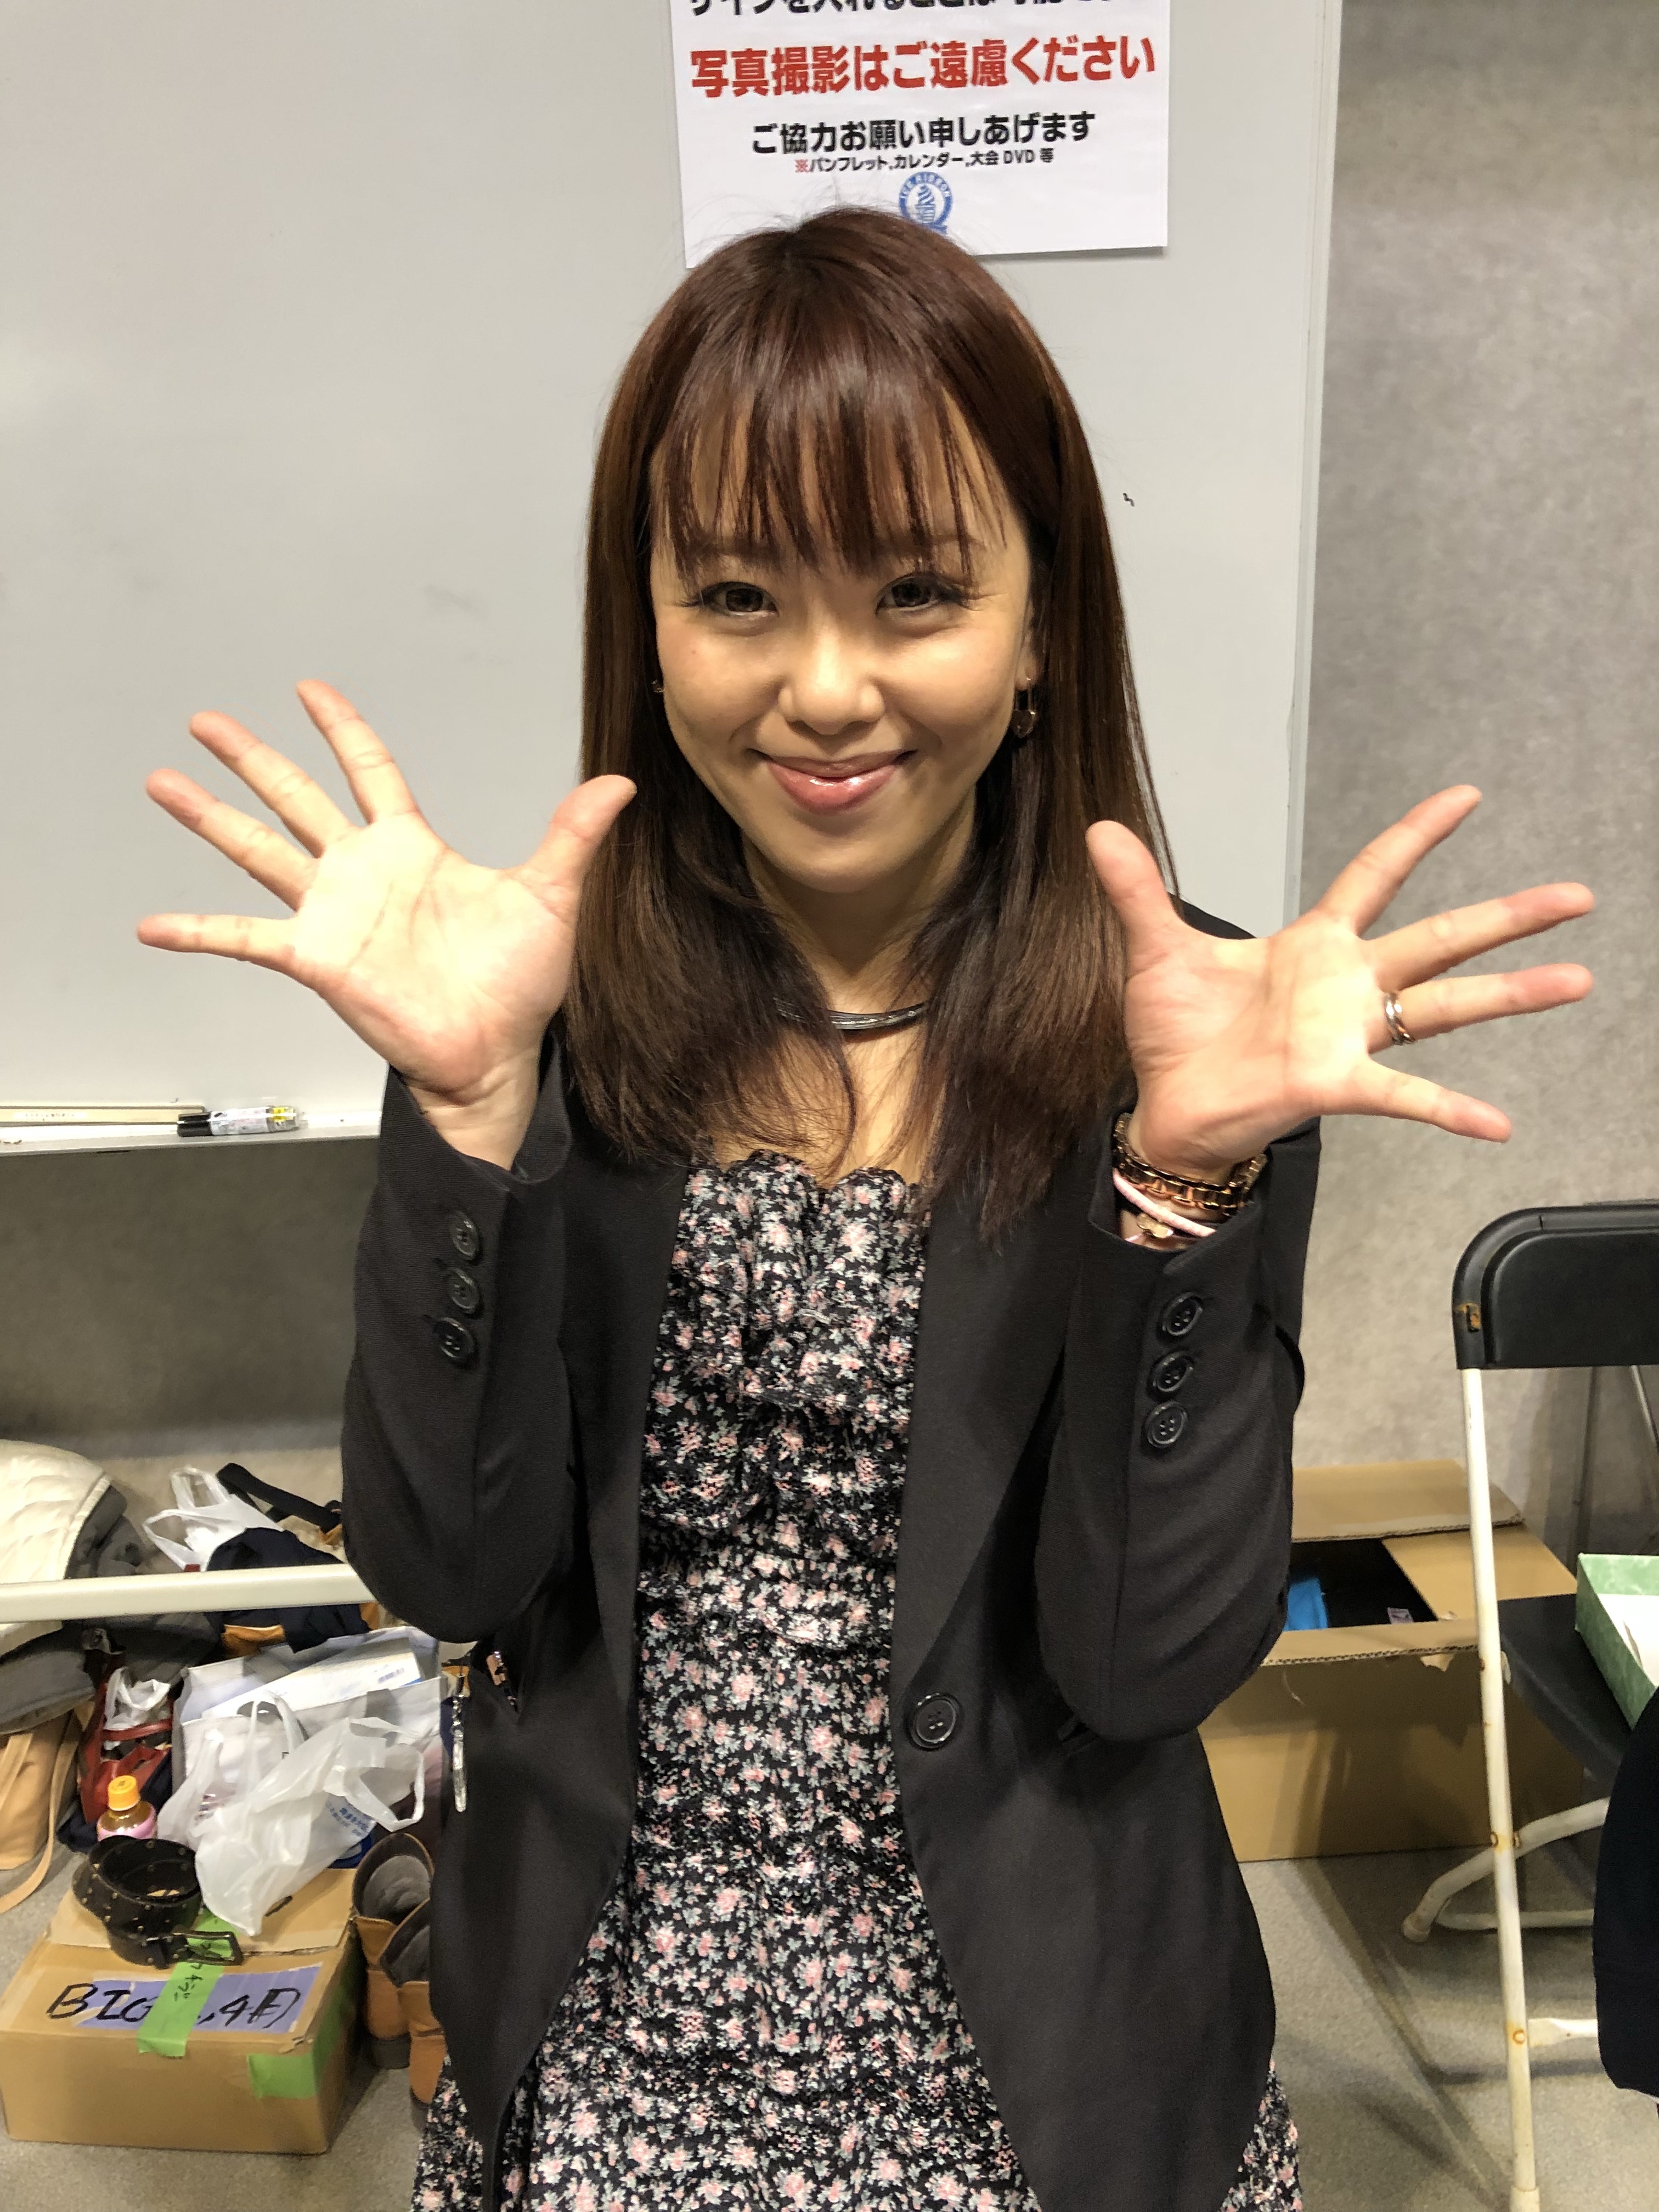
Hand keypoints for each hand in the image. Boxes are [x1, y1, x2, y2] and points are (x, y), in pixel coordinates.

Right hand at [139, 682, 633, 1163]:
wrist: (496, 1053)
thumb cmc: (519, 984)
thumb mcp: (551, 896)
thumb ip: (572, 836)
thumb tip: (620, 783)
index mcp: (411, 847)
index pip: (368, 769)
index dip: (341, 728)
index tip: (309, 688)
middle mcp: (362, 871)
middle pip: (295, 796)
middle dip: (250, 757)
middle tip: (204, 719)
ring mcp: (332, 913)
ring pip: (259, 850)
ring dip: (209, 817)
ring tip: (160, 780)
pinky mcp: (316, 958)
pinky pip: (245, 939)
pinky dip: (197, 931)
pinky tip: (150, 925)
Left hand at [1086, 787, 1592, 1181]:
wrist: (1167, 1107)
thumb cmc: (1176, 1034)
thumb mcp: (1154, 951)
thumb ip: (1137, 891)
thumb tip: (1099, 826)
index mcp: (1312, 943)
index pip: (1376, 873)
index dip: (1419, 835)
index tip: (1469, 796)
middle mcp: (1345, 984)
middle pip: (1440, 936)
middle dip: (1507, 915)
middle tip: (1579, 894)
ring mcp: (1347, 1033)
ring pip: (1443, 1005)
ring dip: (1510, 994)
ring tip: (1577, 979)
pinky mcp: (1334, 1082)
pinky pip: (1402, 1094)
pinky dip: (1448, 1108)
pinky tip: (1498, 1124)